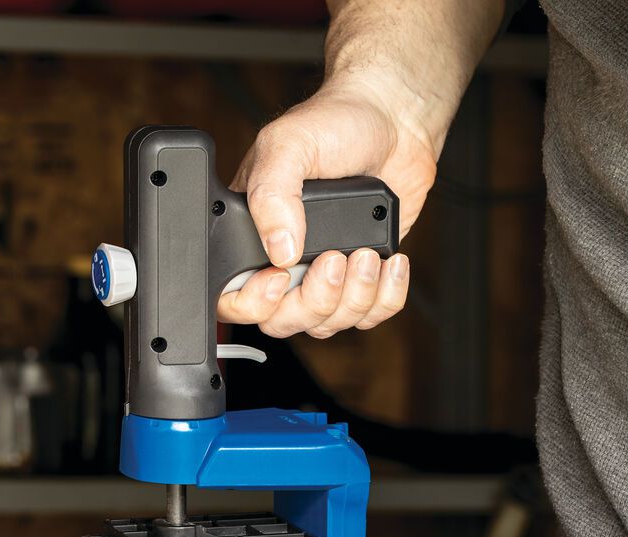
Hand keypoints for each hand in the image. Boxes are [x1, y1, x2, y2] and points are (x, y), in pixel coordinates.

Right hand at [217, 80, 437, 337]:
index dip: (254, 302)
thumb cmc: (335, 124)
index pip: (233, 297)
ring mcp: (324, 274)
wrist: (394, 120)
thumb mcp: (288, 146)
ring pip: (327, 324)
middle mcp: (285, 262)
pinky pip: (370, 316)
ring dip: (353, 296)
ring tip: (366, 252)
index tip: (281, 275)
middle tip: (334, 259)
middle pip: (282, 321)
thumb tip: (278, 248)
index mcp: (251, 235)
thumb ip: (272, 195)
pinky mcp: (363, 279)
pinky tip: (387, 261)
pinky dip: (385, 296)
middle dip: (313, 300)